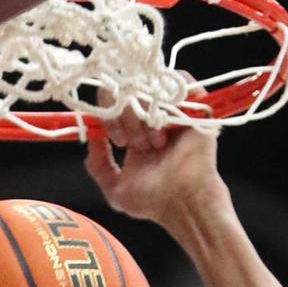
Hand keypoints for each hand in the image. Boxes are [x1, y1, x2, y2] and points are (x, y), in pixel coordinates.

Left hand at [85, 94, 226, 232]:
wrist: (182, 204)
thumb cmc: (153, 201)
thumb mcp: (114, 188)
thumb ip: (98, 165)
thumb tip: (92, 136)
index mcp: (134, 131)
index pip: (112, 102)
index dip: (108, 114)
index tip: (117, 140)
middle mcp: (151, 116)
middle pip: (127, 89)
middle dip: (125, 117)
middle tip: (136, 144)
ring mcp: (172, 109)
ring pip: (148, 85)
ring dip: (146, 116)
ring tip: (155, 143)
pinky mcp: (195, 105)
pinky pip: (177, 82)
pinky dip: (167, 102)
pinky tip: (165, 126)